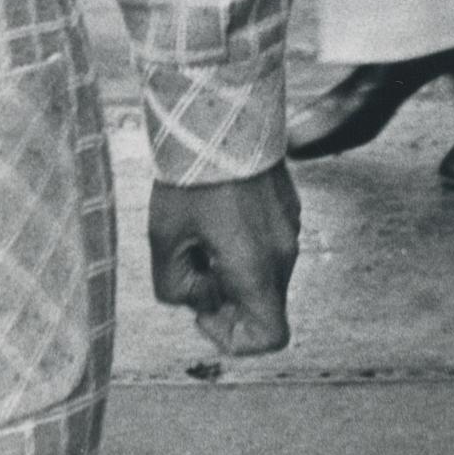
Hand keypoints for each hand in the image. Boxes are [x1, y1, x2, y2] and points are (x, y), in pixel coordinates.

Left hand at [148, 161, 300, 357]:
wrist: (219, 115)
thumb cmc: (189, 180)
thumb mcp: (163, 242)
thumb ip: (175, 289)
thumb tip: (198, 298)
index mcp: (256, 268)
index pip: (270, 337)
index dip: (235, 339)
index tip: (205, 310)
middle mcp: (283, 252)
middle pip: (263, 303)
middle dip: (225, 296)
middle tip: (192, 260)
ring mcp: (290, 225)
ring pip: (264, 271)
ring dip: (233, 266)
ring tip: (201, 228)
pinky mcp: (288, 204)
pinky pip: (268, 242)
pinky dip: (243, 242)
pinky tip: (216, 209)